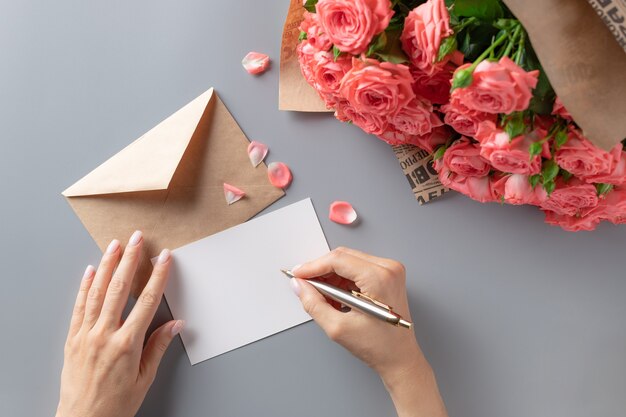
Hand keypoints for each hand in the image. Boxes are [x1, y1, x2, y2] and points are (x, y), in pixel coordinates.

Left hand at [56, 231, 183, 416]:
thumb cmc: (115, 405)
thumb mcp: (144, 378)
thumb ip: (158, 347)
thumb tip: (176, 325)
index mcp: (127, 344)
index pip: (147, 301)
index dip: (158, 276)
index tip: (164, 258)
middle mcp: (105, 334)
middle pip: (120, 288)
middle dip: (130, 259)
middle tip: (137, 238)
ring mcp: (86, 334)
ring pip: (97, 292)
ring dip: (106, 265)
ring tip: (114, 245)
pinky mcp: (72, 338)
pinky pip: (79, 306)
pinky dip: (84, 286)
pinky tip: (89, 271)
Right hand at [291, 247, 446, 416]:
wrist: (400, 357)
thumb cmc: (380, 346)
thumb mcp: (338, 328)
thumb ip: (314, 304)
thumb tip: (300, 286)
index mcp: (379, 278)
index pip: (337, 260)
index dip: (312, 267)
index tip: (298, 274)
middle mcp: (388, 269)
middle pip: (342, 257)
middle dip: (321, 271)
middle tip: (306, 286)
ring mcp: (390, 270)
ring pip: (348, 262)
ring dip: (331, 277)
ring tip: (324, 299)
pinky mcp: (387, 275)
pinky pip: (357, 269)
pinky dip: (342, 281)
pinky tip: (336, 298)